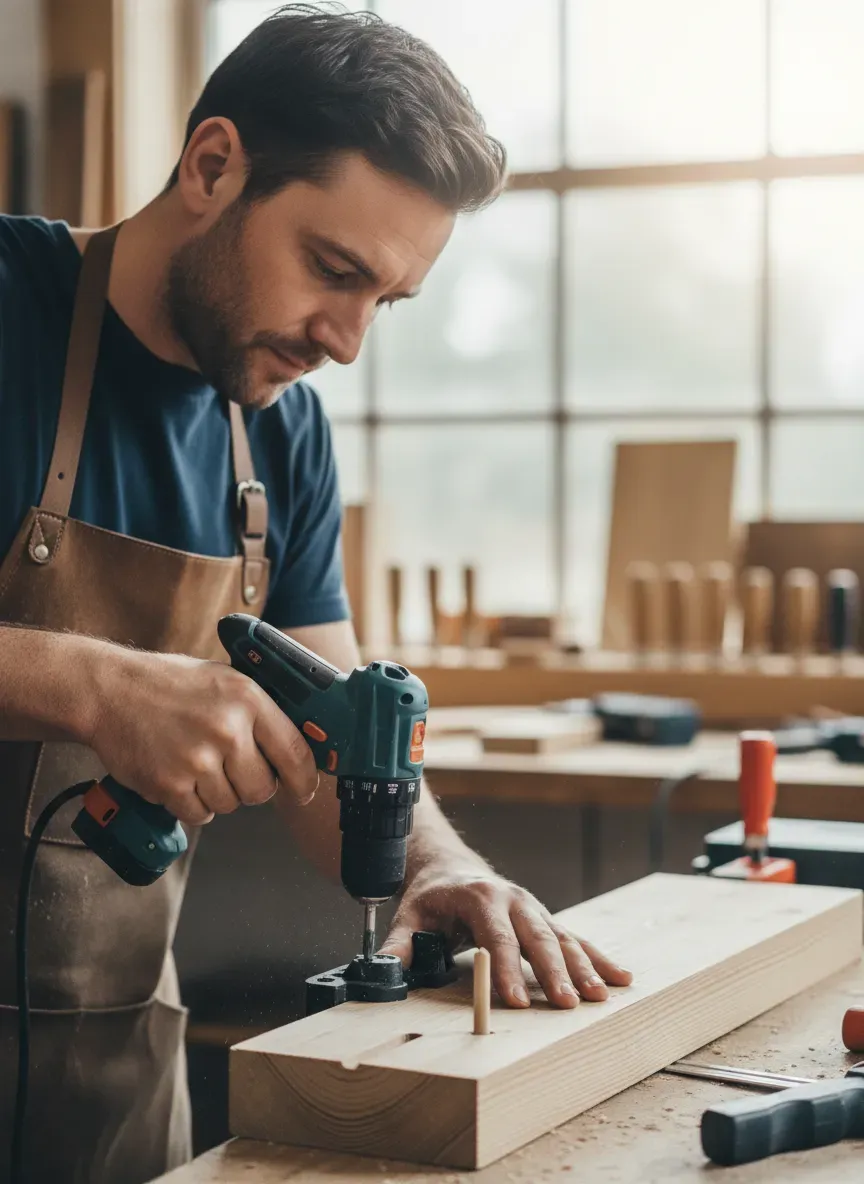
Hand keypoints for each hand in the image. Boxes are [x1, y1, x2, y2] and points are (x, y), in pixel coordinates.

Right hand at [86, 646, 318, 824]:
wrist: (110, 691)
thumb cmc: (169, 684)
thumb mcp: (225, 680)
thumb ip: (259, 711)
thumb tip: (298, 745)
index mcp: (248, 699)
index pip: (295, 752)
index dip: (304, 779)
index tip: (304, 790)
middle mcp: (227, 729)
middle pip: (262, 789)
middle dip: (250, 786)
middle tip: (230, 770)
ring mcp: (198, 759)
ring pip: (230, 804)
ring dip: (217, 794)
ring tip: (196, 764)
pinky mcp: (170, 784)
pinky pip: (200, 815)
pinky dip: (191, 804)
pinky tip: (178, 776)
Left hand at [378, 866, 632, 1008]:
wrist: (450, 867)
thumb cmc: (431, 897)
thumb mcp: (409, 916)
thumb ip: (399, 944)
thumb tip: (384, 970)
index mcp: (480, 896)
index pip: (495, 938)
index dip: (505, 970)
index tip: (514, 1002)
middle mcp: (513, 899)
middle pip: (537, 938)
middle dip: (553, 973)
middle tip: (566, 1004)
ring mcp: (533, 908)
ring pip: (562, 938)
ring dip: (583, 967)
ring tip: (599, 997)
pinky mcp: (544, 919)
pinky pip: (575, 938)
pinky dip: (599, 958)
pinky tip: (622, 978)